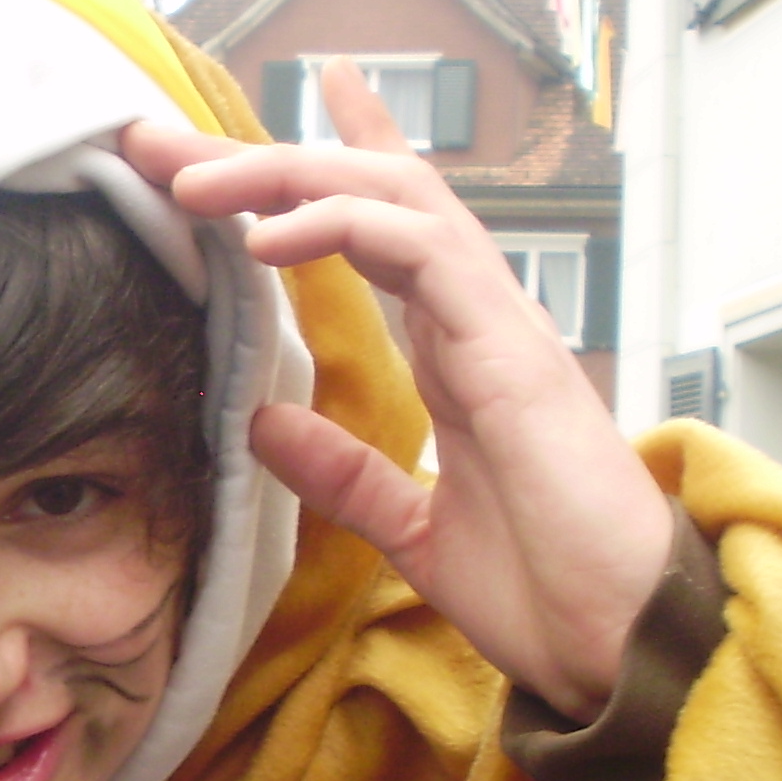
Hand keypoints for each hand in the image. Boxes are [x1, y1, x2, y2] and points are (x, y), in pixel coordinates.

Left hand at [123, 63, 671, 719]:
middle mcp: (476, 317)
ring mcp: (498, 324)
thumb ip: (345, 474)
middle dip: (264, 158)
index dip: (318, 170)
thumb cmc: (548, 589)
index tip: (236, 136)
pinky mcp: (512, 348)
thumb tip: (264, 422)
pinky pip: (423, 250)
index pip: (380, 230)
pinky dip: (342, 225)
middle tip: (160, 144)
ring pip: (392, 194)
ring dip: (286, 174)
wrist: (621, 643)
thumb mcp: (414, 531)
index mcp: (456, 351)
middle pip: (367, 191)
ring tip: (191, 181)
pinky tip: (266, 239)